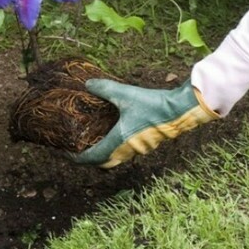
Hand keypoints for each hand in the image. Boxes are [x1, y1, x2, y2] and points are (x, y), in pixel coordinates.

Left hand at [71, 79, 219, 167]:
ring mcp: (139, 149)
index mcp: (118, 142)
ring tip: (94, 141)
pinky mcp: (148, 144)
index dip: (78, 158)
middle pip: (104, 163)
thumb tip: (88, 84)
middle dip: (90, 159)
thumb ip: (105, 89)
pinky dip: (117, 148)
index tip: (67, 154)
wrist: (181, 110)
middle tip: (80, 149)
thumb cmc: (153, 104)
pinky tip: (115, 134)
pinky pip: (127, 152)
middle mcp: (127, 150)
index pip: (93, 158)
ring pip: (116, 158)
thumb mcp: (125, 94)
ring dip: (104, 154)